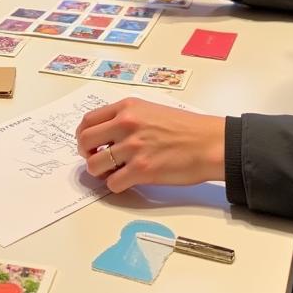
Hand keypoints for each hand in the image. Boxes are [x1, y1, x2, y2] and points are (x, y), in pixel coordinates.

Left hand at [76, 97, 225, 191]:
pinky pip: (113, 183)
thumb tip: (106, 136)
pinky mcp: (142, 170)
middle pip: (84, 141)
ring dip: (100, 173)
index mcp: (127, 107)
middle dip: (86, 154)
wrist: (209, 142)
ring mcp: (133, 147)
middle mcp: (126, 124)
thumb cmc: (185, 128)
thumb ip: (126, 119)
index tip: (90, 145)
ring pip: (94, 165)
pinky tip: (127, 181)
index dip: (84, 135)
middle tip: (97, 160)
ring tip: (113, 173)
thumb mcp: (150, 110)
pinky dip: (116, 186)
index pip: (88, 120)